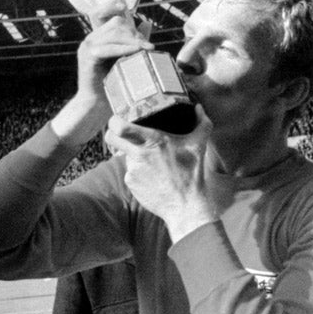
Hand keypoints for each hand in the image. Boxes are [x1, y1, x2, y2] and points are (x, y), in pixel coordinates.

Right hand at [60, 15, 153, 138]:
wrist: (96, 105)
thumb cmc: (112, 84)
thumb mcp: (124, 58)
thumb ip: (133, 40)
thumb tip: (146, 23)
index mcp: (97, 38)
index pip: (100, 12)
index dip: (111, 6)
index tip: (124, 7)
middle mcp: (90, 39)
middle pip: (116, 24)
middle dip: (134, 32)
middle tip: (147, 46)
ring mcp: (87, 47)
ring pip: (113, 34)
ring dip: (133, 40)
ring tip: (147, 49)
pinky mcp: (88, 57)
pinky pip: (108, 48)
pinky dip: (124, 49)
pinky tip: (136, 52)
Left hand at [104, 105, 215, 242]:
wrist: (186, 206)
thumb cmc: (193, 173)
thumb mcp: (198, 145)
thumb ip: (201, 123)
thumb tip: (199, 107)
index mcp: (153, 141)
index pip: (120, 127)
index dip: (114, 120)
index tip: (119, 119)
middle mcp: (139, 155)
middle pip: (111, 138)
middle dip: (112, 133)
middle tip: (121, 133)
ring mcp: (132, 170)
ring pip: (124, 155)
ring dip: (133, 155)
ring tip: (151, 161)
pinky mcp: (131, 183)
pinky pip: (130, 171)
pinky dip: (138, 171)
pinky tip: (152, 175)